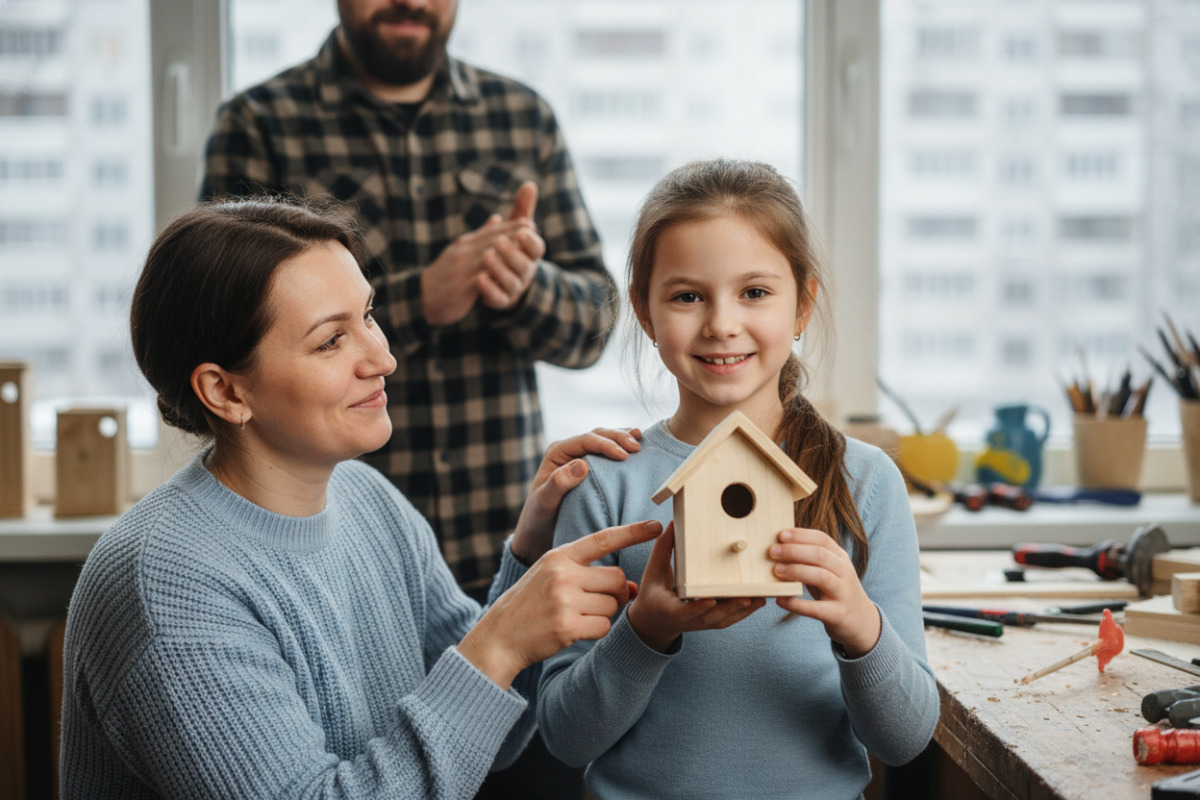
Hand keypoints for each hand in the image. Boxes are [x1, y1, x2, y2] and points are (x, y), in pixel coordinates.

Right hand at [420, 212, 537, 325]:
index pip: (490, 231)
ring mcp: (460, 270)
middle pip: (490, 241)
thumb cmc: (447, 274)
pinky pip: (478, 281)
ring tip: (524, 250)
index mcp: (465, 244)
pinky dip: (492, 276)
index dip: (510, 226)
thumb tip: (498, 217)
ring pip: (485, 258)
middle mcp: (462, 253)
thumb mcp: (462, 252)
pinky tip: (506, 275)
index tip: (529, 222)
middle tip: (532, 230)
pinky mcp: (459, 288)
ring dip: (505, 253)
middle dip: (512, 235)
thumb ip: (481, 236)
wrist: (423, 295)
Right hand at [459, 520, 663, 687]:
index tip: (656, 526)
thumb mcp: (553, 576)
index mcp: (559, 556)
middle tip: (600, 600)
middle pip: (616, 578)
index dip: (632, 532)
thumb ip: (588, 574)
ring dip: (605, 612)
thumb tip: (631, 586)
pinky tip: (576, 630)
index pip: (603, 539)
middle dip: (617, 591)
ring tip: (580, 615)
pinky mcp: (567, 626)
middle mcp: (562, 574)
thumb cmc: (530, 603)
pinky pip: (604, 626)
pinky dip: (597, 630)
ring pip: (613, 604)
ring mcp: (564, 600)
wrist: (500, 636)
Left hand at [477, 181, 545, 311]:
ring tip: (486, 256)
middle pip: (524, 265)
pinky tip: (479, 279)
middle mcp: (525, 272)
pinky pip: (499, 299)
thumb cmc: (510, 251)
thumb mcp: (515, 230)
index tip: (521, 230)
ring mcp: (514, 288)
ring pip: (512, 282)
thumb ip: (522, 210)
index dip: (531, 240)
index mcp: (529, 255)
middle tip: (498, 241)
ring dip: (500, 270)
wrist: (500, 283)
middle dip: (512, 253)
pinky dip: (490, 290)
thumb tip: (529, 184)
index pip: (537, 248)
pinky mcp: (501, 301)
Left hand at [510, 427, 642, 564]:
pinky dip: (623, 447)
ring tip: (641, 441)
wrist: (539, 531)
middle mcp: (569, 450)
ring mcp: (580, 456)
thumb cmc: (539, 518)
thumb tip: (581, 464)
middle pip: (597, 435)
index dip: (607, 445)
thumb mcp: (545, 503)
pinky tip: (637, 448)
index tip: (625, 456)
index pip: (586, 441)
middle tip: (638, 447)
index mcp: (557, 453)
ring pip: (605, 438)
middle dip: (619, 437)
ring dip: (623, 438)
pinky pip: (608, 451)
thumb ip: (558, 483)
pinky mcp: (591, 466)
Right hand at [626, 523, 764, 652]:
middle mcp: (688, 620)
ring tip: (760, 597)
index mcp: (670, 609)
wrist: (655, 621)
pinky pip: (729, 619)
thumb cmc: (653, 592)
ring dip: (743, 610)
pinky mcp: (711, 622)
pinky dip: (745, 612)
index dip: (698, 607)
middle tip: (746, 598)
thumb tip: (673, 523)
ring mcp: (701, 623)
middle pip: (711, 617)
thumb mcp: (653, 571)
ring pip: (724, 620)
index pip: (684, 611)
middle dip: (729, 608)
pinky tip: (759, 600)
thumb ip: (664, 548)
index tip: (711, 600)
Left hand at [769, 528, 880, 657]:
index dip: (801, 535)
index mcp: (841, 558)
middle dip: (794, 551)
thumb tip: (779, 546)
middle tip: (772, 551)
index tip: (780, 534)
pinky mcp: (838, 614)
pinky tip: (780, 600)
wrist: (862, 621)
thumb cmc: (836, 591)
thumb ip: (810, 559)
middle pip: (820, 555)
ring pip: (821, 577)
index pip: (822, 539)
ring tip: (776, 571)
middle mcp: (845, 572)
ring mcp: (843, 593)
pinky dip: (796, 604)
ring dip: (796, 571)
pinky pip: (816, 608)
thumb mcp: (829, 570)